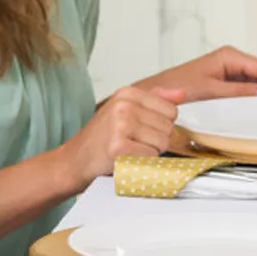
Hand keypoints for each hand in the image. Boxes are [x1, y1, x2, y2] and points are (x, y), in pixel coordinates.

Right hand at [65, 86, 181, 184]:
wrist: (75, 160)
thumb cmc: (102, 137)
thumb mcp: (126, 109)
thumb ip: (156, 99)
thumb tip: (181, 93)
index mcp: (128, 93)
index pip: (171, 110)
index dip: (161, 125)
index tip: (142, 129)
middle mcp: (124, 105)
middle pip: (168, 127)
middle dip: (156, 140)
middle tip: (133, 142)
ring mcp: (120, 125)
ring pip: (162, 142)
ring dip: (150, 152)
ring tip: (130, 150)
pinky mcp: (119, 147)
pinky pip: (151, 156)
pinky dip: (142, 162)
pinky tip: (126, 158)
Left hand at [139, 45, 256, 102]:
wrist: (158, 94)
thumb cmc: (178, 88)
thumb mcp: (212, 91)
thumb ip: (240, 91)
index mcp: (229, 55)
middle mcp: (231, 59)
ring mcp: (228, 69)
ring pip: (256, 80)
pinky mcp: (224, 80)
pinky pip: (246, 87)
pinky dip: (251, 96)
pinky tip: (250, 108)